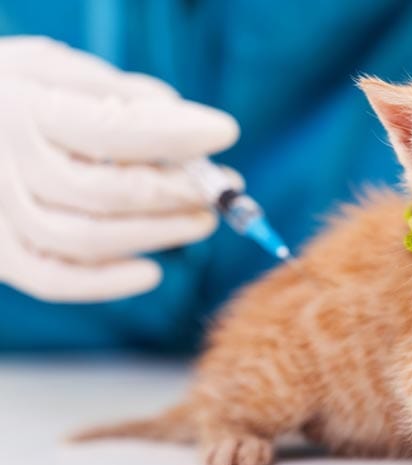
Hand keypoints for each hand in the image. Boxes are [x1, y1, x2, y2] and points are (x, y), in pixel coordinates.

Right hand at [0, 37, 240, 301]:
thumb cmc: (6, 92)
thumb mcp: (47, 68)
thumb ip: (111, 91)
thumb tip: (177, 116)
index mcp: (25, 109)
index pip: (115, 130)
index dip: (177, 135)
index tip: (225, 132)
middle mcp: (10, 165)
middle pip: (111, 193)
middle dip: (180, 192)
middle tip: (223, 184)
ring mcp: (1, 214)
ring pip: (90, 239)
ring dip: (158, 234)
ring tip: (203, 220)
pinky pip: (53, 280)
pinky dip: (106, 284)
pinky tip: (152, 273)